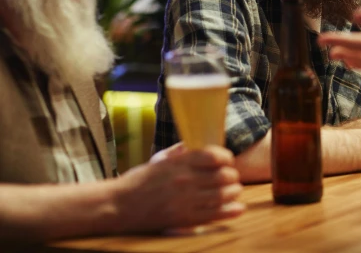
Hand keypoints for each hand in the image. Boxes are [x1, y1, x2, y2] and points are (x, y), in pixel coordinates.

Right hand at [112, 145, 244, 232]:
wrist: (117, 206)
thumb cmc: (137, 181)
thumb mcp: (158, 160)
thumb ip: (179, 152)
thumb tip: (196, 145)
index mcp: (179, 163)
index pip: (215, 156)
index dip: (227, 158)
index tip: (227, 161)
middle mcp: (184, 180)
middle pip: (223, 175)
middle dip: (232, 176)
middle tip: (231, 178)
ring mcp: (185, 201)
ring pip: (223, 194)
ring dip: (233, 192)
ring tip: (233, 191)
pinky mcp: (183, 219)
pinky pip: (214, 214)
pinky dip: (230, 211)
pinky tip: (238, 208)